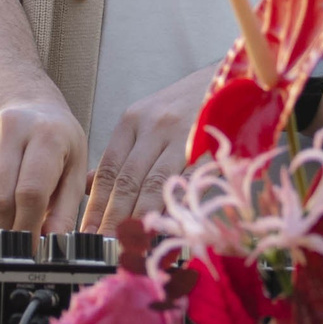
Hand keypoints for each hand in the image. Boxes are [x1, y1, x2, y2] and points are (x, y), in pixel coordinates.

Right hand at [0, 97, 88, 232]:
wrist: (26, 108)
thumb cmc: (57, 144)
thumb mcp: (75, 169)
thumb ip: (66, 209)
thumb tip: (51, 243)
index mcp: (46, 135)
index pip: (31, 191)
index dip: (30, 226)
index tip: (34, 245)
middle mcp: (9, 133)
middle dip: (10, 229)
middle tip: (21, 241)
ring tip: (6, 231)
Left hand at [84, 61, 219, 233]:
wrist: (235, 77)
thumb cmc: (188, 104)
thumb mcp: (148, 119)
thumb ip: (121, 152)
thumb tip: (90, 186)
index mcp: (133, 120)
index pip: (108, 169)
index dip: (96, 203)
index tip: (87, 231)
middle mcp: (154, 126)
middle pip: (127, 179)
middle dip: (113, 217)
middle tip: (104, 245)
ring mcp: (183, 135)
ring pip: (155, 184)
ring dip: (141, 218)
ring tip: (131, 242)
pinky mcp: (210, 146)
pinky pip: (189, 182)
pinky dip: (177, 207)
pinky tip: (168, 227)